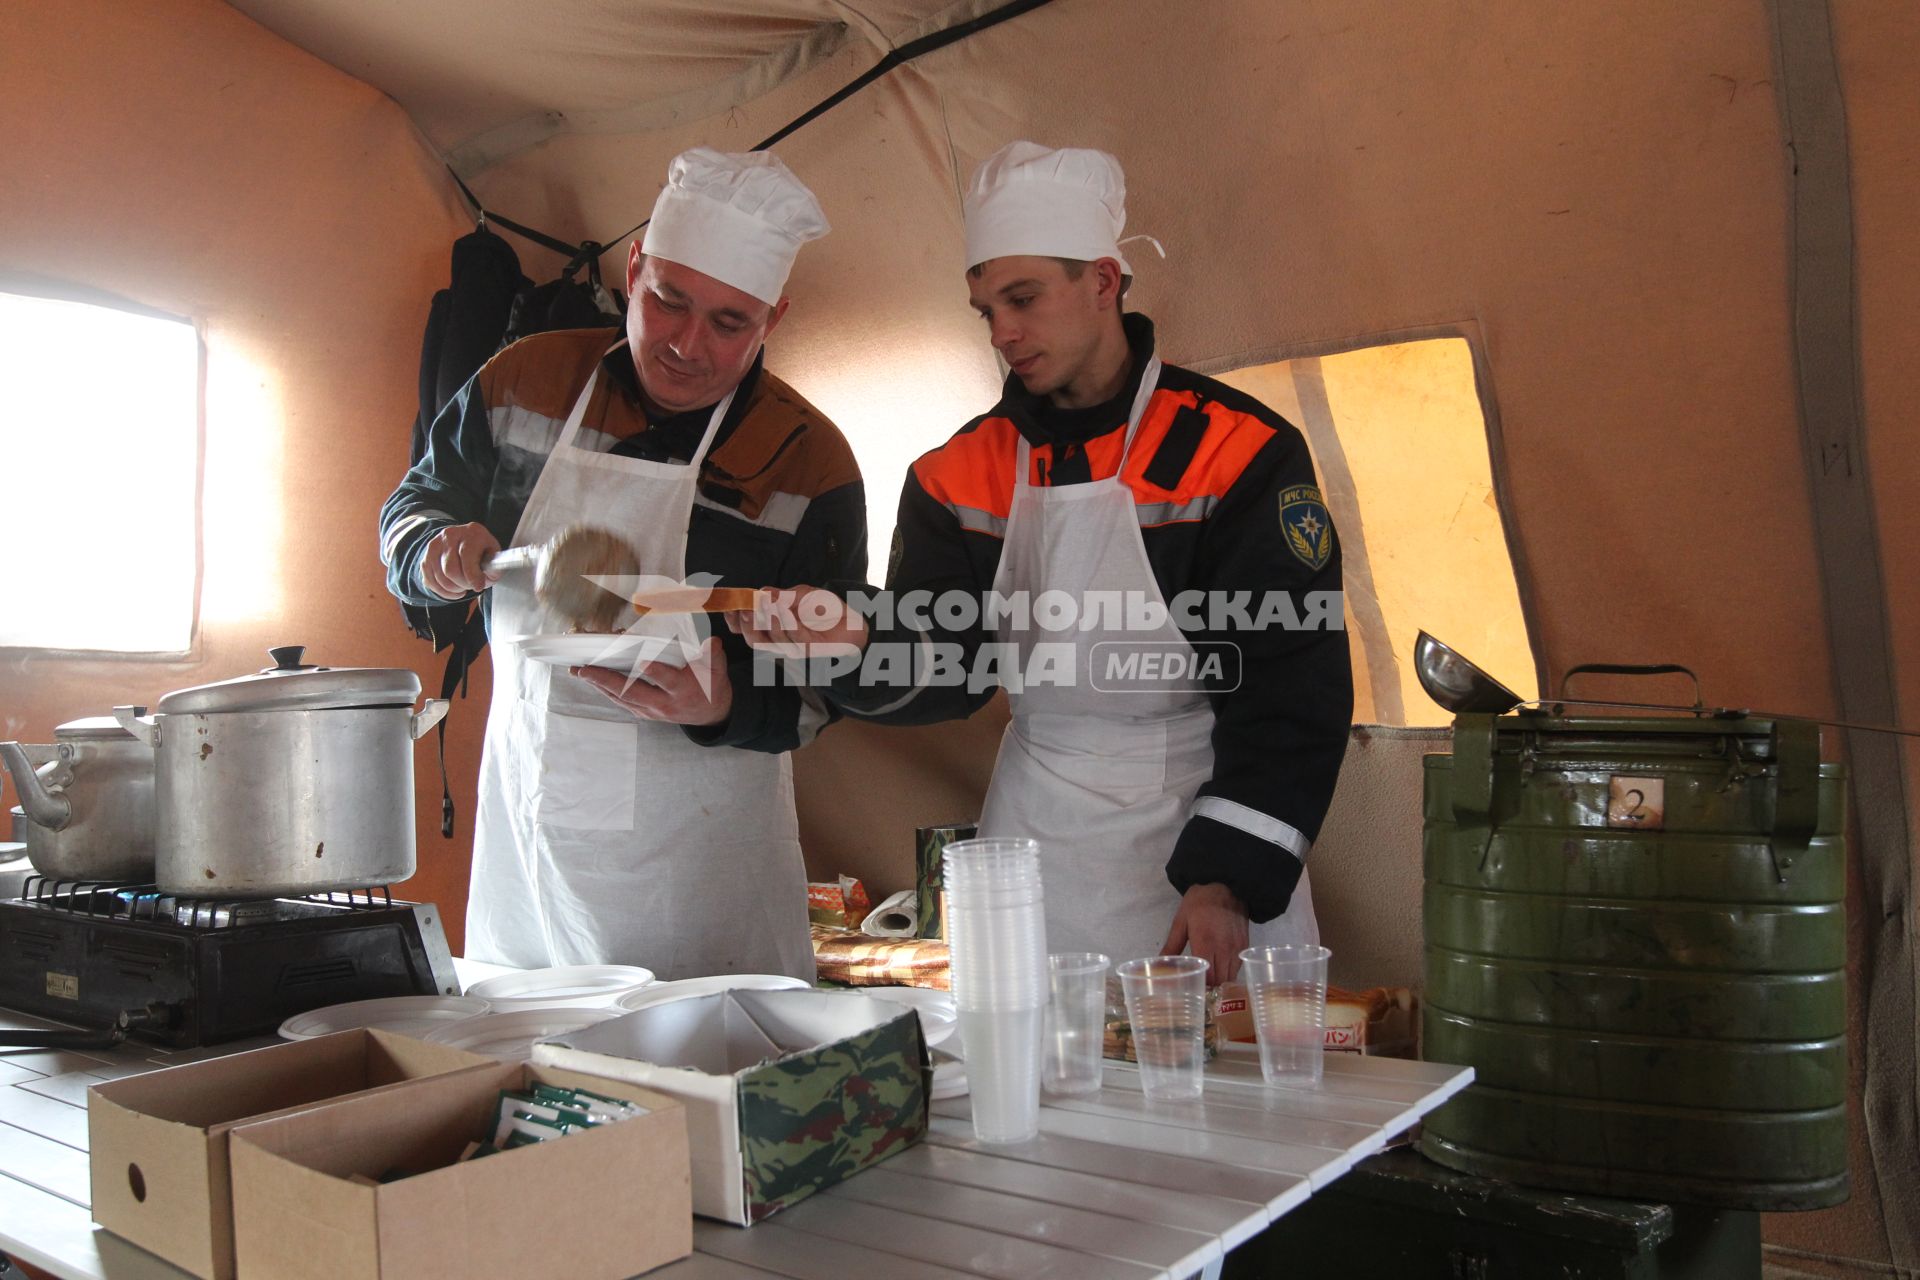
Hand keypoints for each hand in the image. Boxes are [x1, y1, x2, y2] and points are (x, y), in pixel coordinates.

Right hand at [420, 523, 500, 599]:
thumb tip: (483, 580)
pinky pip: (430, 581)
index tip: (478, 586)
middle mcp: (450, 535)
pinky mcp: (426, 557)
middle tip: (471, 585)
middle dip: (463, 583)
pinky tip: (454, 590)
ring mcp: (435, 545)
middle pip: (450, 570)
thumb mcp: (493, 555)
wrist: (463, 542)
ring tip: (463, 586)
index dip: (473, 576)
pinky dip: (443, 591)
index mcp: (472, 532)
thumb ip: (494, 568)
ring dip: (454, 588)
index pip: (467, 557)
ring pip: (440, 578)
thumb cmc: (481, 551)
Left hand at [571, 637, 732, 726]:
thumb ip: (713, 655)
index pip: (667, 679)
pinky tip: (591, 680)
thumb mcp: (718, 669)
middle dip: (606, 680)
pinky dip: (605, 690)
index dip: (655, 671)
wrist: (711, 714)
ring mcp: (651, 710)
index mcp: (682, 690)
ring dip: (598, 685)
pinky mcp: (644, 711)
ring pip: (621, 698)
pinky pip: (621, 701)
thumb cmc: (712, 687)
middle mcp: (663, 703)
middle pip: (632, 692)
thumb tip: (712, 642)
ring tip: (578, 672)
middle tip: (585, 669)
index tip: (643, 661)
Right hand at [725, 586, 868, 661]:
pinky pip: (796, 638)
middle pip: (756, 641)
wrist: (853, 619)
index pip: (748, 630)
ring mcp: (796, 648)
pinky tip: (784, 610)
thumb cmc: (824, 608)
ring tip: (767, 604)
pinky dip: (788, 624)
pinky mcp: (812, 650)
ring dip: (769, 622)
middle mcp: (781, 642)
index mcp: (773, 628)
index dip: (736, 622)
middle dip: (748, 625)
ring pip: (774, 642)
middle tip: (745, 609)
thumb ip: (782, 595)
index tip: (730, 608)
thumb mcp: (801, 594)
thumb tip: (761, 593)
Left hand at [1161, 883, 1249, 984]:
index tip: (1191, 988)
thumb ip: (1172, 945)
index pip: (1207, 977)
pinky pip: (1237, 967)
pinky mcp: (1244, 945)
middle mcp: (1224, 948)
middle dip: (1209, 987)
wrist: (1226, 884)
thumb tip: (1159, 962)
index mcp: (1206, 942)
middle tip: (1198, 987)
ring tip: (1208, 981)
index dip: (1200, 986)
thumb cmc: (1200, 901)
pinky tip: (1219, 969)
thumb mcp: (1181, 921)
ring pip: (1231, 977)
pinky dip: (1228, 972)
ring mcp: (1237, 948)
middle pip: (1220, 981)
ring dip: (1220, 982)